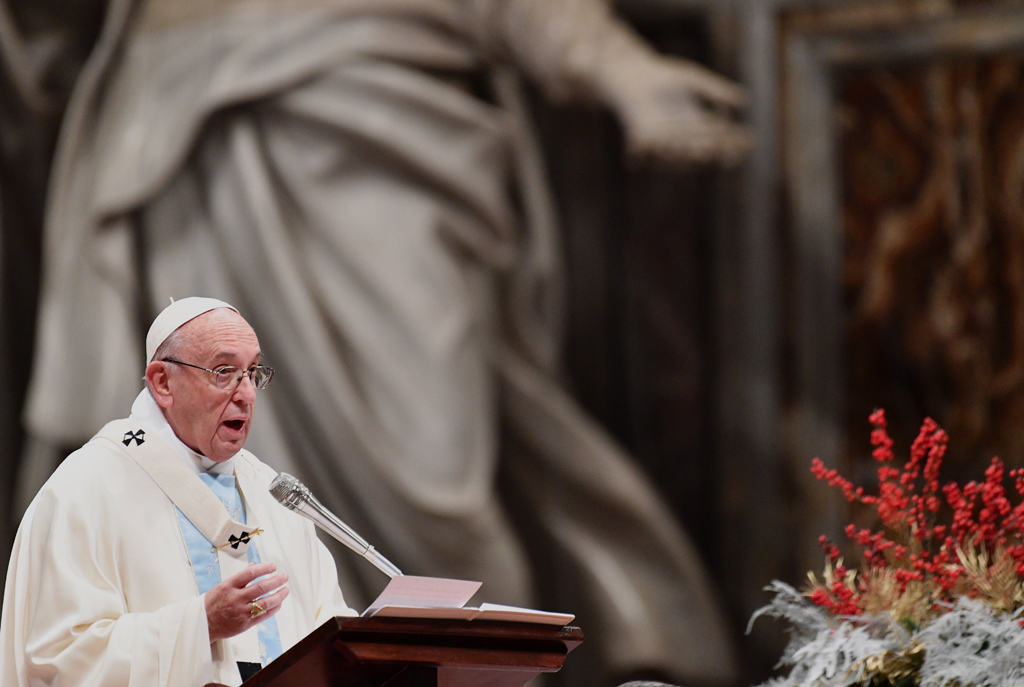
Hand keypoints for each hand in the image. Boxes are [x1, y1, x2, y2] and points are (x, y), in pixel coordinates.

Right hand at [205, 562, 288, 641]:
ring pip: (265, 602)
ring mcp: (240, 612)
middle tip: (284, 576)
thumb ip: (239, 577)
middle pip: (261, 588)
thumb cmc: (212, 604)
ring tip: (285, 590)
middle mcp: (235, 598)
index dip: (264, 568)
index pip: (250, 574)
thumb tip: (253, 565)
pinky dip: (273, 608)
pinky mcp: (244, 624)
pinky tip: (278, 603)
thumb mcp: (222, 586)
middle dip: (276, 581)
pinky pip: (263, 615)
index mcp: (228, 586)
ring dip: (279, 595)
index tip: (273, 566)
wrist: (202, 624)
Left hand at [603, 52, 751, 165]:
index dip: (734, 141)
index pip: (720, 138)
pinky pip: (650, 148)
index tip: (748, 140)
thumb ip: (716, 91)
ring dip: (692, 152)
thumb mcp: (695, 81)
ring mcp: (660, 141)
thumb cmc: (664, 76)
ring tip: (705, 147)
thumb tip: (744, 100)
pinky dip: (656, 150)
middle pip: (702, 150)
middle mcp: (681, 139)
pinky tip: (665, 146)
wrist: (632, 75)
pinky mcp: (640, 138)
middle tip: (726, 145)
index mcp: (697, 127)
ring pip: (679, 154)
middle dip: (715, 149)